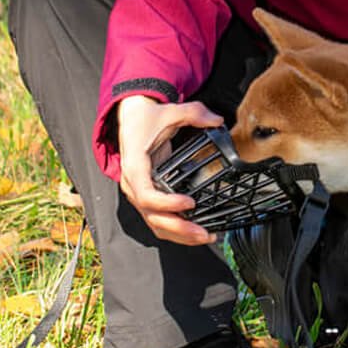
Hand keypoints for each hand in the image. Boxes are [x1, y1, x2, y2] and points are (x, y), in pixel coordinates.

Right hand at [118, 95, 222, 244]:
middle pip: (152, 216)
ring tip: (204, 236)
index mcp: (135, 166)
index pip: (147, 194)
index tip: (189, 203)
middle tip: (203, 232)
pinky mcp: (146, 196)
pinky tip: (195, 232)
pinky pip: (158, 219)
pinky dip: (175, 230)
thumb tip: (217, 120)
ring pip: (155, 223)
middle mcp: (132, 184)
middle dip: (179, 228)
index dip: (167, 204)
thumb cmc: (145, 118)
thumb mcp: (170, 111)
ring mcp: (138, 193)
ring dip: (179, 234)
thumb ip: (194, 113)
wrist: (131, 118)